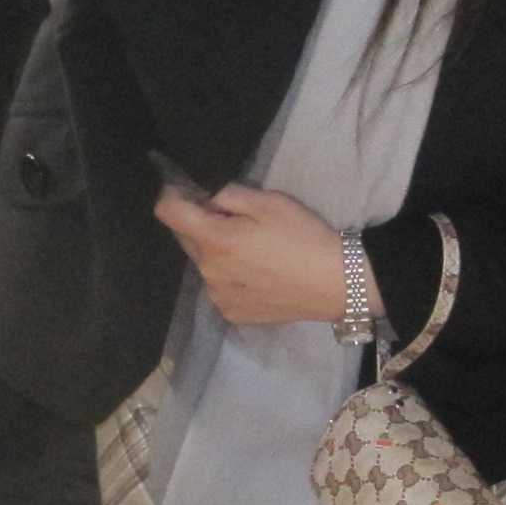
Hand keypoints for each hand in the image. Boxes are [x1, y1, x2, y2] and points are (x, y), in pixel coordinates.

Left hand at [156, 183, 348, 328]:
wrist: (336, 283)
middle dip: (198, 224)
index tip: (182, 192)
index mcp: (215, 240)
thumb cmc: (304, 237)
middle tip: (230, 218)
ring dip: (214, 252)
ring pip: (203, 265)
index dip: (171, 197)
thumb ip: (229, 195)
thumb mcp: (269, 201)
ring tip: (249, 250)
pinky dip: (228, 276)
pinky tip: (256, 273)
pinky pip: (218, 287)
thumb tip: (208, 202)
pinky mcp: (232, 313)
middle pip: (186, 239)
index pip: (169, 214)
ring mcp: (219, 296)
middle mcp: (208, 271)